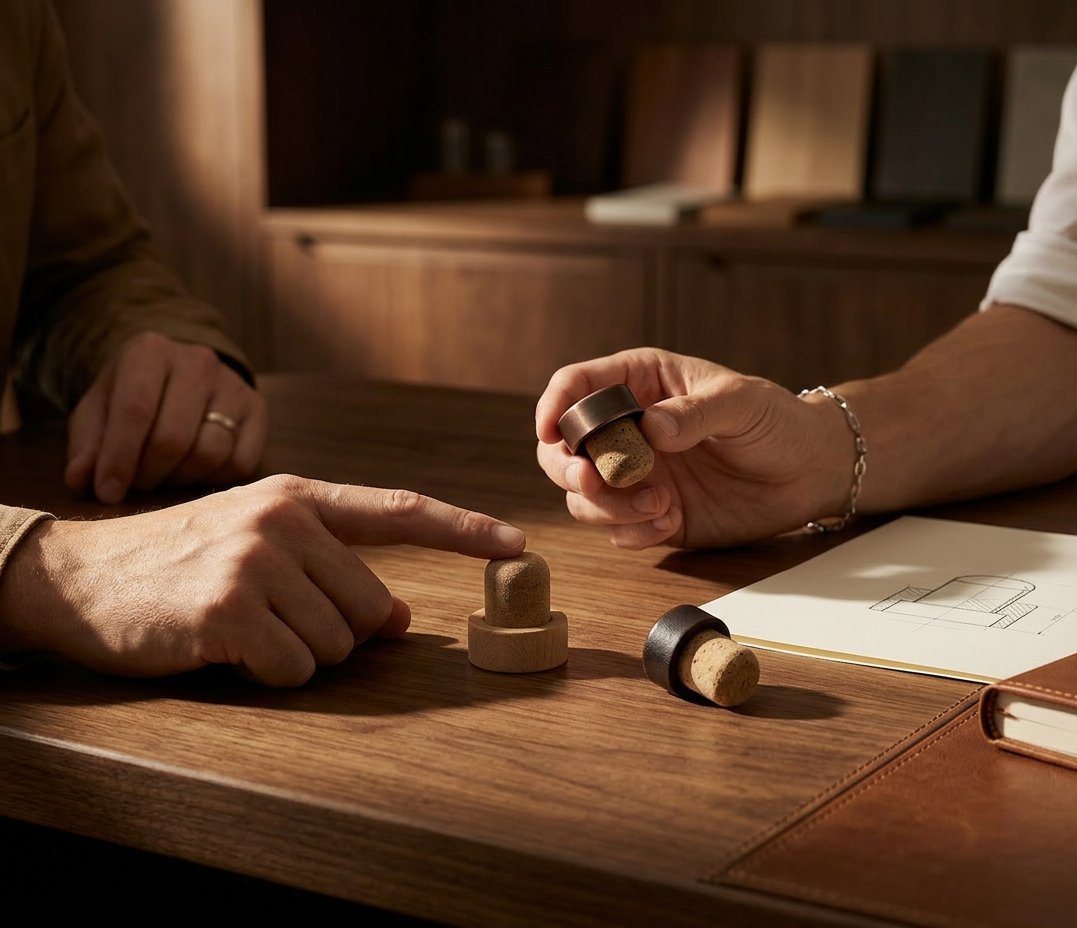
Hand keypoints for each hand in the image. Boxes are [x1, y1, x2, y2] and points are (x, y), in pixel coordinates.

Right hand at [0, 475, 525, 685]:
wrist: (81, 576)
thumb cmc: (181, 562)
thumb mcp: (262, 549)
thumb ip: (334, 571)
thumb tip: (400, 618)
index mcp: (298, 498)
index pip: (399, 509)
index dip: (463, 530)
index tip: (517, 544)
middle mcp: (283, 521)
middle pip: (372, 607)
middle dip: (338, 631)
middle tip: (276, 619)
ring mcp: (255, 562)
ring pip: (338, 644)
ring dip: (299, 653)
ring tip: (245, 627)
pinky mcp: (228, 610)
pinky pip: (295, 670)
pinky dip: (269, 674)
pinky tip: (227, 648)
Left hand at [65, 332, 267, 503]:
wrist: (181, 378)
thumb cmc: (133, 398)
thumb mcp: (98, 413)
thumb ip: (87, 447)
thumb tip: (82, 481)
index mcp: (149, 351)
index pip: (134, 410)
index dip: (119, 458)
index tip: (107, 493)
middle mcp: (197, 361)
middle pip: (173, 438)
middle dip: (149, 473)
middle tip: (137, 483)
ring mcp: (233, 385)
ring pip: (209, 453)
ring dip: (180, 478)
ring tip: (164, 474)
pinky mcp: (257, 410)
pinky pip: (239, 463)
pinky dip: (213, 478)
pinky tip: (195, 470)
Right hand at [535, 348, 853, 548]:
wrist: (808, 472)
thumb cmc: (776, 421)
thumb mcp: (742, 403)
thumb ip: (695, 412)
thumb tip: (651, 428)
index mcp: (640, 382)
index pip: (577, 385)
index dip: (554, 406)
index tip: (549, 431)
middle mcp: (627, 428)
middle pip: (563, 448)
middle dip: (568, 469)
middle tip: (591, 481)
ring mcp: (635, 474)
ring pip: (582, 496)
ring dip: (607, 507)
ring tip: (660, 506)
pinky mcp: (650, 513)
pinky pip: (615, 530)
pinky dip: (632, 532)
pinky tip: (670, 522)